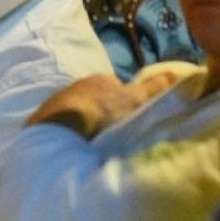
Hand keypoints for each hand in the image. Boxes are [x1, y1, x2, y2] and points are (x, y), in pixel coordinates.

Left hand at [27, 70, 179, 137]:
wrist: (63, 126)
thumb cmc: (104, 111)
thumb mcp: (135, 100)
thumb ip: (154, 89)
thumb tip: (175, 72)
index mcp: (101, 80)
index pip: (116, 87)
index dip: (124, 102)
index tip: (129, 119)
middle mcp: (78, 86)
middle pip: (96, 100)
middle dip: (102, 113)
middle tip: (111, 134)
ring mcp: (58, 102)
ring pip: (77, 112)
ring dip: (84, 124)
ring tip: (92, 144)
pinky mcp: (44, 119)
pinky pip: (61, 125)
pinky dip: (68, 134)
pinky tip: (74, 148)